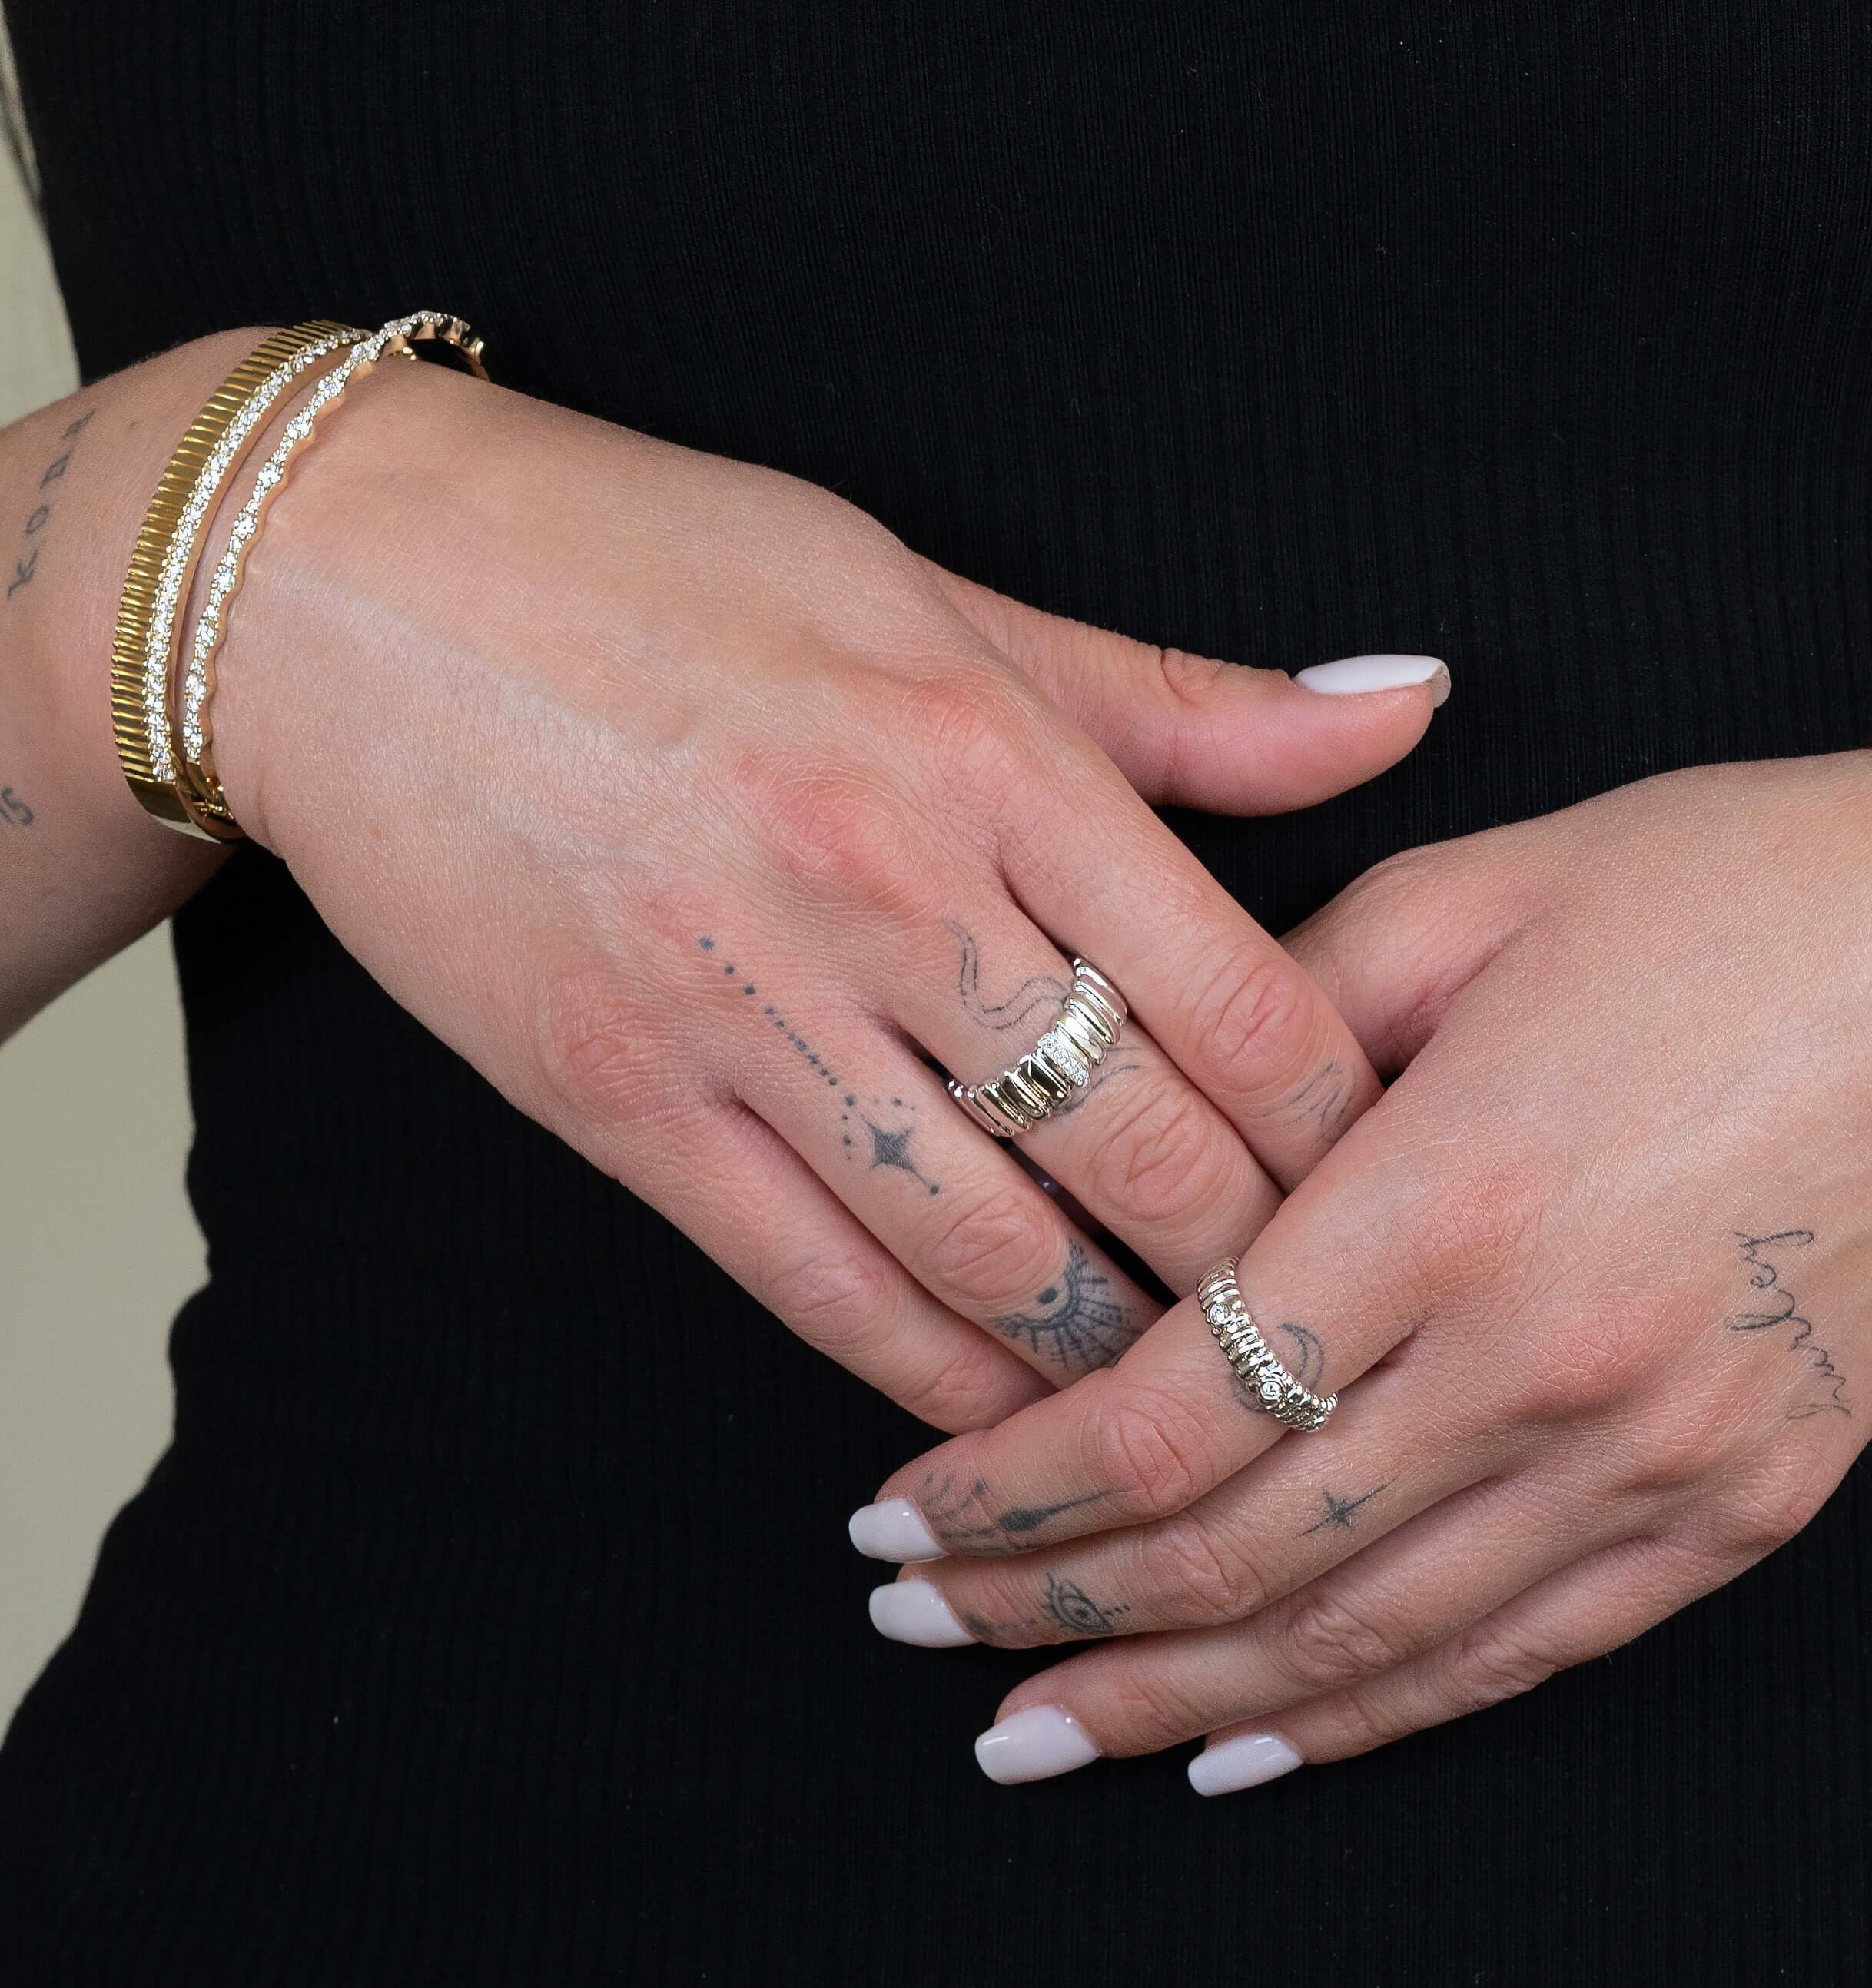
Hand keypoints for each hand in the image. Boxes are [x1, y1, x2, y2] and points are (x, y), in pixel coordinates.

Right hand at [208, 352, 1446, 1426]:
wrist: (345, 591)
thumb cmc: (664, 570)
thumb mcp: (944, 596)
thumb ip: (1184, 702)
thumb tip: (1410, 708)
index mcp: (992, 751)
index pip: (1245, 1001)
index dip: (1348, 1136)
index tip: (1397, 1198)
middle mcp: (884, 886)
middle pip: (1143, 1153)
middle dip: (1257, 1278)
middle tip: (1322, 1342)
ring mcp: (745, 1005)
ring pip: (991, 1250)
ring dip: (1110, 1356)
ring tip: (1190, 1404)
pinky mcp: (623, 1099)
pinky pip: (818, 1285)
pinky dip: (931, 1373)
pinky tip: (1005, 1416)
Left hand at [851, 706, 1871, 1780]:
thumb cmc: (1740, 897)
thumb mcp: (1470, 902)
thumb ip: (1272, 1033)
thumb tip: (1128, 1145)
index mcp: (1449, 1198)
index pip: (1170, 1411)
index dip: (1008, 1492)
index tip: (897, 1520)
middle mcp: (1543, 1365)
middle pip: (1236, 1555)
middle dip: (1047, 1611)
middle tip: (911, 1635)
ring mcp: (1654, 1464)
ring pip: (1360, 1644)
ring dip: (1174, 1702)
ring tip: (1034, 1735)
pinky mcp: (1735, 1514)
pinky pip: (1512, 1660)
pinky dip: (1365, 1720)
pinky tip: (1244, 1749)